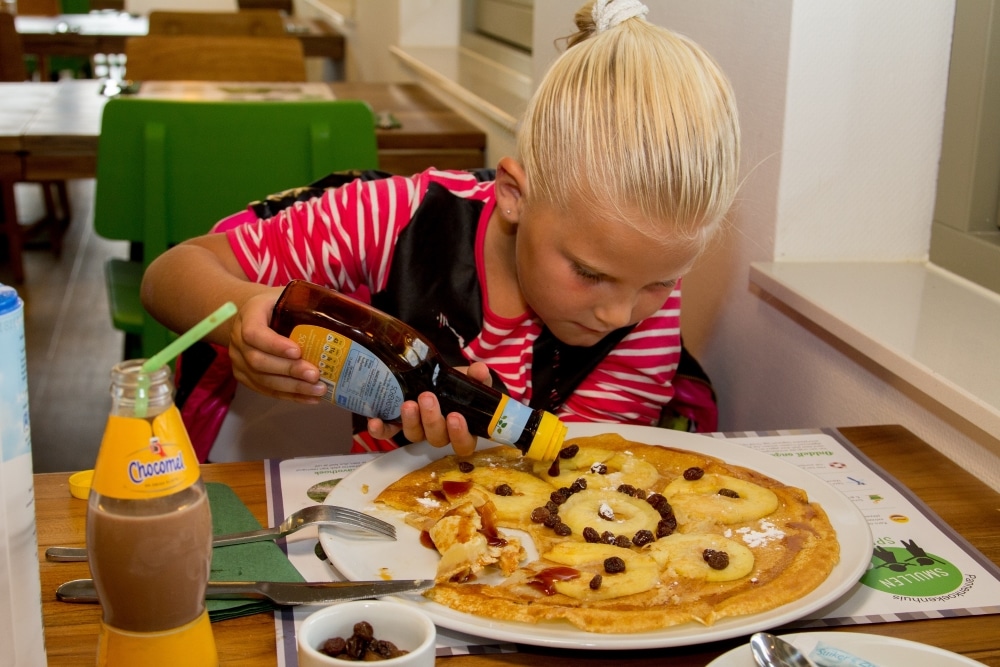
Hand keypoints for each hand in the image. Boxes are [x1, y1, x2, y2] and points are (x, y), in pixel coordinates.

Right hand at [227, 289, 327, 403]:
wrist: (254, 313)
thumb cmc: (278, 304)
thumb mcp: (289, 294)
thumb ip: (310, 302)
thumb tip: (348, 314)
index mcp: (249, 313)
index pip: (254, 333)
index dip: (275, 345)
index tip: (298, 351)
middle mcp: (238, 338)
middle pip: (258, 360)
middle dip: (289, 370)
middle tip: (315, 374)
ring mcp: (239, 359)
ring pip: (262, 379)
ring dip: (292, 387)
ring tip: (318, 389)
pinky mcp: (245, 376)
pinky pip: (266, 390)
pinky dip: (289, 396)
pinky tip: (310, 398)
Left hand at [367, 361, 492, 455]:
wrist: (433, 376)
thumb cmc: (456, 383)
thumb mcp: (469, 378)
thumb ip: (477, 377)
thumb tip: (481, 371)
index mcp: (461, 428)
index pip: (464, 443)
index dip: (460, 435)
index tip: (455, 416)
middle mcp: (439, 433)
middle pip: (437, 439)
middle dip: (432, 420)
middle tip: (427, 398)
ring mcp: (418, 430)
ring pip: (414, 436)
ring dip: (411, 422)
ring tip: (408, 404)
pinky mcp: (397, 426)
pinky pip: (388, 433)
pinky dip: (381, 430)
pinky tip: (376, 421)